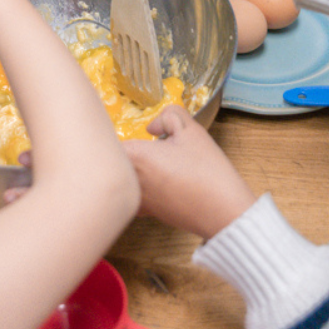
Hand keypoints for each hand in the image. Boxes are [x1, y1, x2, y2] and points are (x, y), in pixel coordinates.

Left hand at [122, 106, 256, 239]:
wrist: (223, 212)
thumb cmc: (208, 172)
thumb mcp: (191, 131)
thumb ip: (168, 116)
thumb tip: (153, 127)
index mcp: (134, 156)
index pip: (105, 139)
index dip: (109, 131)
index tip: (119, 128)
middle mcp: (128, 180)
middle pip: (110, 160)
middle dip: (118, 149)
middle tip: (138, 143)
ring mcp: (135, 198)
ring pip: (120, 179)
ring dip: (128, 169)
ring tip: (151, 161)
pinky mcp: (147, 212)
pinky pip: (133, 194)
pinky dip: (139, 186)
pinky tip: (158, 181)